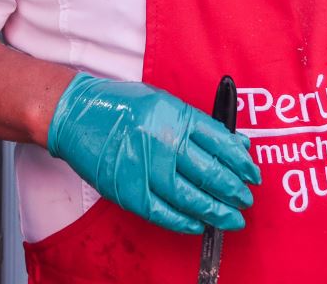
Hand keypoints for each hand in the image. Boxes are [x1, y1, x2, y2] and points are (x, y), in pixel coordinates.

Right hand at [45, 73, 258, 234]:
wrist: (74, 112)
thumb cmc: (119, 105)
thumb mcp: (163, 102)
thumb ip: (198, 125)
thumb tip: (236, 145)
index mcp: (174, 114)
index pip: (220, 142)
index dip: (241, 162)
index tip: (252, 174)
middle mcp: (162, 139)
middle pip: (210, 172)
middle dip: (233, 191)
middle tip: (244, 200)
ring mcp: (144, 165)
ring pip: (190, 197)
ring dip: (215, 211)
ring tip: (230, 218)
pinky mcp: (127, 187)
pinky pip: (162, 211)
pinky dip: (182, 221)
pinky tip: (197, 224)